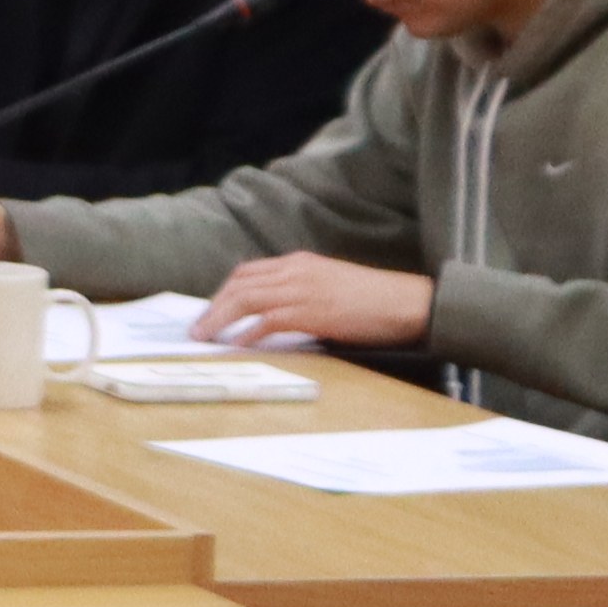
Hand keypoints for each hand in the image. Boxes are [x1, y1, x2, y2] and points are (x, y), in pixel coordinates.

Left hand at [200, 250, 440, 351]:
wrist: (409, 302)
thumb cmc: (374, 300)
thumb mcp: (329, 285)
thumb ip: (300, 292)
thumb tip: (271, 315)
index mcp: (299, 262)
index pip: (248, 272)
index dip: (224, 291)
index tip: (210, 309)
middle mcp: (296, 271)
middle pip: (239, 283)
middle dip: (213, 305)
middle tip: (198, 326)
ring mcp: (303, 289)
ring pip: (246, 298)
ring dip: (220, 318)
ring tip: (204, 336)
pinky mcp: (313, 311)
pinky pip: (268, 320)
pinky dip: (248, 332)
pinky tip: (237, 343)